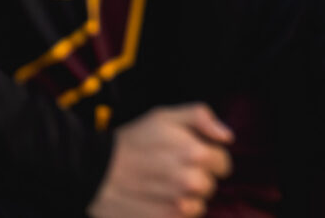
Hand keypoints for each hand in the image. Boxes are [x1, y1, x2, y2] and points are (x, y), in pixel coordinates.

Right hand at [90, 103, 236, 217]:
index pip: (223, 164)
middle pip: (211, 186)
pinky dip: (175, 212)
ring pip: (200, 205)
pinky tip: (158, 201)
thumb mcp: (166, 116)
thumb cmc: (133, 141)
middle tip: (172, 171)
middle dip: (197, 178)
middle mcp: (192, 182)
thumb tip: (228, 137)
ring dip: (188, 198)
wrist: (96, 172)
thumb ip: (202, 118)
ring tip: (164, 187)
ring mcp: (179, 206)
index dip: (209, 159)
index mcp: (197, 153)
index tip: (189, 156)